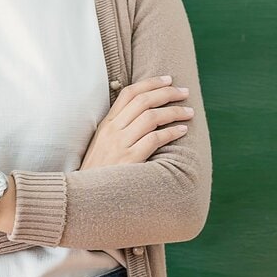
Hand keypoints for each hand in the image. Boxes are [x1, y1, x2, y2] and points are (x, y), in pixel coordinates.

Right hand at [79, 75, 193, 170]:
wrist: (87, 197)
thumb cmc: (99, 172)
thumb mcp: (102, 144)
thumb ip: (119, 128)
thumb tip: (144, 115)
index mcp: (106, 124)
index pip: (128, 93)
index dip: (150, 83)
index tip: (168, 79)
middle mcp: (112, 130)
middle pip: (143, 101)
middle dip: (167, 92)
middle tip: (184, 92)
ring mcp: (120, 145)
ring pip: (151, 117)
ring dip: (174, 111)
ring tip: (189, 111)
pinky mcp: (130, 160)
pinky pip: (154, 139)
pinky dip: (171, 132)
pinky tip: (182, 130)